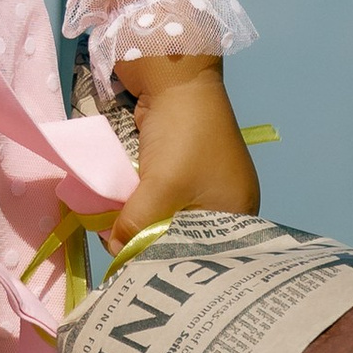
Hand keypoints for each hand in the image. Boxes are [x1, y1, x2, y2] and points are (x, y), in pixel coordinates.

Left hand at [69, 49, 257, 248]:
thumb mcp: (160, 188)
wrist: (174, 77)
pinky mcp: (182, 170)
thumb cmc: (182, 136)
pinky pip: (161, 200)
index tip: (138, 275)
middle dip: (152, 245)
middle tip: (121, 258)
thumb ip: (137, 226)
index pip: (204, 257)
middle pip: (185, 240)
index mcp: (237, 214)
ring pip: (168, 219)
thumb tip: (115, 252)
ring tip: (116, 238)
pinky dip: (142, 206)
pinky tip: (120, 214)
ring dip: (143, 225)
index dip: (171, 266)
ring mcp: (203, 185)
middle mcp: (225, 204)